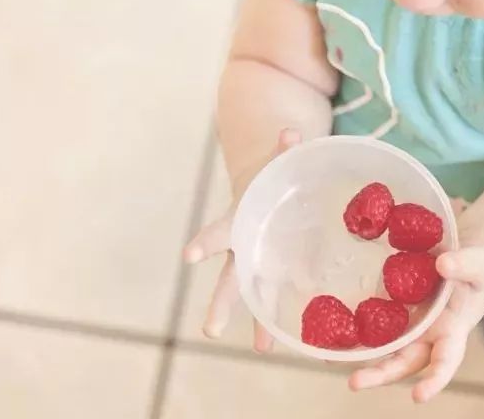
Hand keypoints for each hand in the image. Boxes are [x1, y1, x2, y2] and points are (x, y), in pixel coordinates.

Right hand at [182, 128, 301, 352]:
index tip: (189, 257)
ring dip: (256, 322)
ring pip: (252, 296)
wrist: (263, 184)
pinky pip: (278, 295)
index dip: (204, 242)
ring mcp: (256, 262)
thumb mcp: (274, 160)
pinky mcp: (276, 269)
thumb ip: (283, 150)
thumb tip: (292, 134)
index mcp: (236, 219)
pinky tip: (294, 338)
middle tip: (211, 330)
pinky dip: (284, 314)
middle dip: (220, 304)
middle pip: (227, 279)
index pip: (216, 231)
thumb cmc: (267, 173)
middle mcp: (240, 248)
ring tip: (262, 349)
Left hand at [349, 205, 483, 402]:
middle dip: (380, 374)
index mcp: (454, 330)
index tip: (418, 396)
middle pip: (404, 361)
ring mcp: (411, 321)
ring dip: (360, 354)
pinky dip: (356, 326)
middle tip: (354, 383)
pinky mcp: (397, 306)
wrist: (475, 256)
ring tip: (329, 357)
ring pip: (384, 345)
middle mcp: (429, 333)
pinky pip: (375, 319)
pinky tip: (330, 327)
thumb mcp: (483, 263)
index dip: (434, 380)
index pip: (446, 361)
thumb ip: (466, 264)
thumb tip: (443, 266)